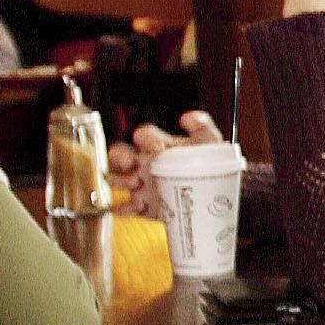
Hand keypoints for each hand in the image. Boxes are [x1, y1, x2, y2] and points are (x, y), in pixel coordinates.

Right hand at [107, 111, 222, 215]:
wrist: (210, 197)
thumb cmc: (207, 166)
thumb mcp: (209, 146)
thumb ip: (203, 127)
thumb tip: (189, 117)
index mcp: (157, 146)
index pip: (142, 135)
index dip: (146, 139)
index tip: (158, 148)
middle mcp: (143, 162)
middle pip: (117, 153)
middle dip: (119, 158)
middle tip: (131, 166)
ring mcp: (138, 183)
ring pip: (114, 177)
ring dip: (119, 180)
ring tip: (135, 185)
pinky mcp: (140, 204)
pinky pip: (122, 206)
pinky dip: (123, 207)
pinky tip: (137, 208)